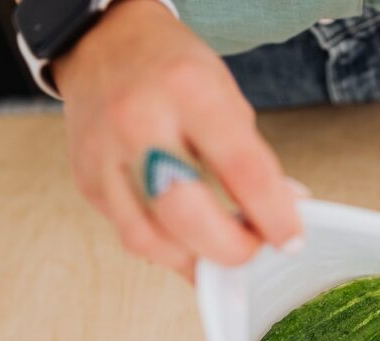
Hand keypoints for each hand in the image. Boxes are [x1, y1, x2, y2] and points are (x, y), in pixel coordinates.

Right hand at [53, 0, 302, 279]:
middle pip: (186, 214)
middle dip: (231, 248)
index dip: (273, 215)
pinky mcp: (88, 182)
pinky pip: (132, 236)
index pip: (241, 168)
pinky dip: (170, 250)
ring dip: (198, 260)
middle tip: (255, 249)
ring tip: (224, 252)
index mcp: (188, 90)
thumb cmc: (173, 72)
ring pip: (151, 239)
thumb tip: (280, 217)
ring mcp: (105, 155)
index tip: (291, 239)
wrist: (104, 43)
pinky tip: (191, 244)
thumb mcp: (226, 97)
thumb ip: (252, 159)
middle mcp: (138, 121)